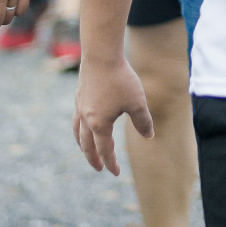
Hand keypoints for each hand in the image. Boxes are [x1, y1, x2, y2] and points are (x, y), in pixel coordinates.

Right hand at [72, 55, 152, 174]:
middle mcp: (86, 119)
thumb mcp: (137, 102)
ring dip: (83, 145)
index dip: (110, 163)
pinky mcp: (79, 95)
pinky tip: (85, 124)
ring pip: (78, 133)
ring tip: (87, 150)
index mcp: (100, 125)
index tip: (115, 172)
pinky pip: (77, 119)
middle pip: (87, 146)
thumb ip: (143, 122)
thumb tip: (148, 136)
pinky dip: (80, 128)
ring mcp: (80, 107)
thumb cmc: (121, 79)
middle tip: (99, 168)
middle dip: (93, 159)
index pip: (105, 151)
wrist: (101, 54)